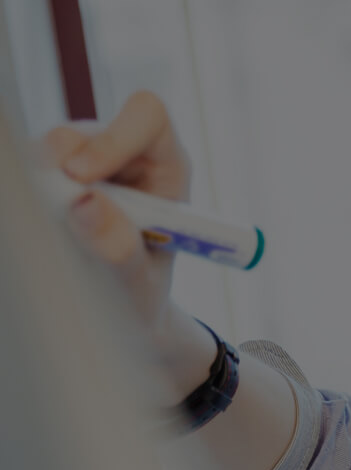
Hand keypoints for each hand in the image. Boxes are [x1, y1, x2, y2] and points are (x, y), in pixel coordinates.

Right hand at [38, 90, 195, 351]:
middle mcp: (122, 155)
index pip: (147, 117)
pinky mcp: (46, 179)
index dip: (113, 137)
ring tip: (51, 232)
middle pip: (80, 132)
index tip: (82, 176)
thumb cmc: (141, 289)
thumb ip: (121, 248)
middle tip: (49, 206)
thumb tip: (86, 203)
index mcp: (164, 166)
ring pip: (43, 151)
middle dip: (58, 166)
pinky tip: (34, 227)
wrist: (120, 306)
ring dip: (37, 187)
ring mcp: (80, 164)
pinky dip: (22, 197)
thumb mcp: (139, 281)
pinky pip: (23, 173)